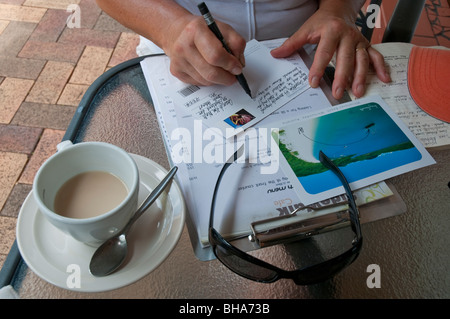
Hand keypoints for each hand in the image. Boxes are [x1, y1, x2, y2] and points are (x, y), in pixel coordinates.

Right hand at [164, 15, 246, 85]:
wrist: (180, 33)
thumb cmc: (204, 31)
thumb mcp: (224, 29)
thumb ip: (236, 43)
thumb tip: (238, 64)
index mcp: (195, 31)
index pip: (216, 55)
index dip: (230, 65)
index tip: (238, 68)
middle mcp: (183, 46)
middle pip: (211, 73)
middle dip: (226, 77)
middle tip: (233, 75)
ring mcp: (178, 60)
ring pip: (205, 81)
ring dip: (218, 79)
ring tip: (221, 70)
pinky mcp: (176, 71)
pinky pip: (198, 83)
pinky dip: (208, 80)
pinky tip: (208, 70)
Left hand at [271, 6, 390, 98]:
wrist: (338, 11)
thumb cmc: (320, 23)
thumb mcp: (305, 30)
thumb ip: (292, 44)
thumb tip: (276, 54)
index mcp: (331, 31)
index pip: (324, 52)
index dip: (318, 68)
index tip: (313, 83)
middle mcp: (348, 35)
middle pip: (345, 58)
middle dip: (342, 77)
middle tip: (337, 93)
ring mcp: (358, 41)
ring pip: (362, 60)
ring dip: (360, 77)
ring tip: (356, 92)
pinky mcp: (366, 45)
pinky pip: (376, 57)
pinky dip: (381, 68)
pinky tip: (384, 80)